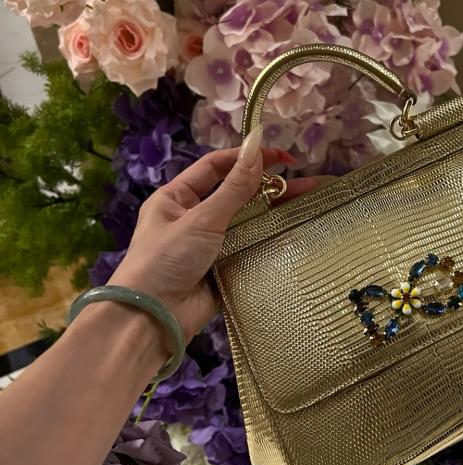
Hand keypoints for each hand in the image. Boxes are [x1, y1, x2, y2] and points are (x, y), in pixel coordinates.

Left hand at [110, 128, 316, 339]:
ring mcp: (209, 245)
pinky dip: (269, 240)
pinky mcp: (223, 269)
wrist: (152, 319)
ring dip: (275, 211)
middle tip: (304, 181)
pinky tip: (295, 231)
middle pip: (236, 194)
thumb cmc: (166, 260)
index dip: (246, 157)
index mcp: (176, 198)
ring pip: (247, 221)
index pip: (215, 167)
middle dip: (268, 186)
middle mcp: (192, 217)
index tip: (280, 156)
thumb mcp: (201, 219)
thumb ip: (235, 187)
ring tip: (309, 201)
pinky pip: (249, 248)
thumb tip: (257, 146)